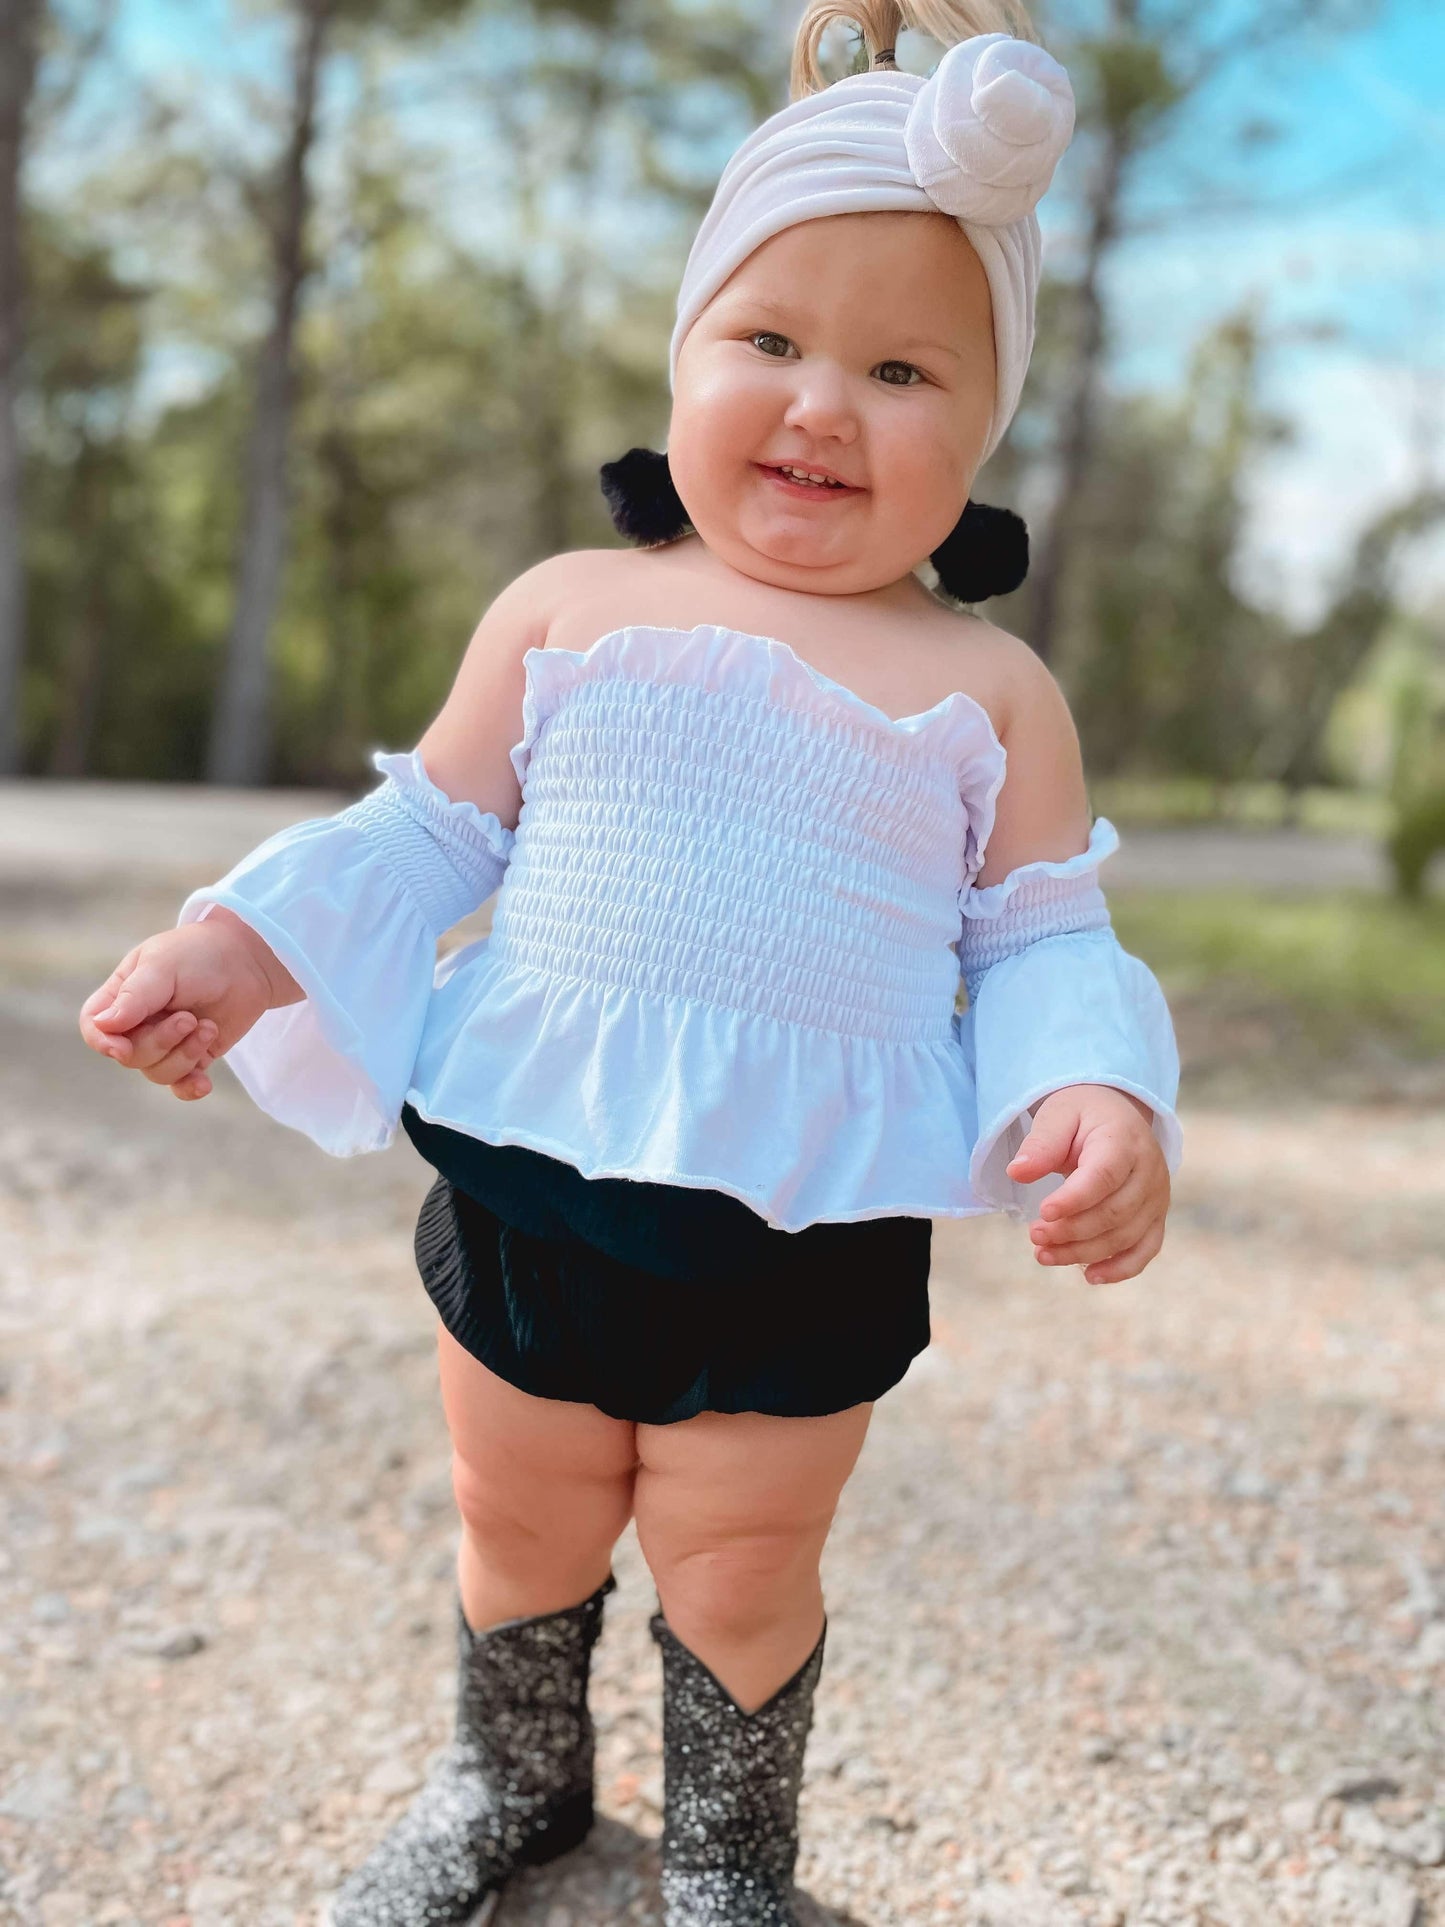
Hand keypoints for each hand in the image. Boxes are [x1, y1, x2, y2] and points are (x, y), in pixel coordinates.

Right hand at [77, 915, 288, 1101]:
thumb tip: (103, 1026)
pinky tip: (205, 1083)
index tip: (122, 1047)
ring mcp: (166, 1042)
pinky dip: (190, 1087)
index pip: (93, 1026)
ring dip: (185, 1055)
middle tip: (190, 1018)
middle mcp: (138, 1022)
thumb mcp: (163, 966)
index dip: (101, 1042)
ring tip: (208, 1026)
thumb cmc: (200, 954)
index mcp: (121, 994)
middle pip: (129, 1055)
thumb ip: (134, 996)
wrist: (248, 961)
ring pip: (156, 1072)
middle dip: (160, 1042)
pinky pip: (181, 1085)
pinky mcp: (194, 1055)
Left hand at [1005, 1084, 1169, 1284]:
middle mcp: (1149, 1171)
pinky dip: (1121, 1268)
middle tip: (1033, 1235)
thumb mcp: (1057, 1115)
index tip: (1042, 1213)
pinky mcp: (1155, 1216)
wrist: (1116, 1115)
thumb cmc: (1082, 1115)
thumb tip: (1017, 1172)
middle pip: (1114, 1212)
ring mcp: (1157, 1197)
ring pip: (1126, 1236)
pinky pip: (1145, 1249)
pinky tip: (1089, 1276)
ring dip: (1084, 1252)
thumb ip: (1040, 1144)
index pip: (1104, 1176)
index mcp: (1124, 1140)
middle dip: (1071, 1230)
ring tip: (1043, 1254)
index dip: (1074, 1199)